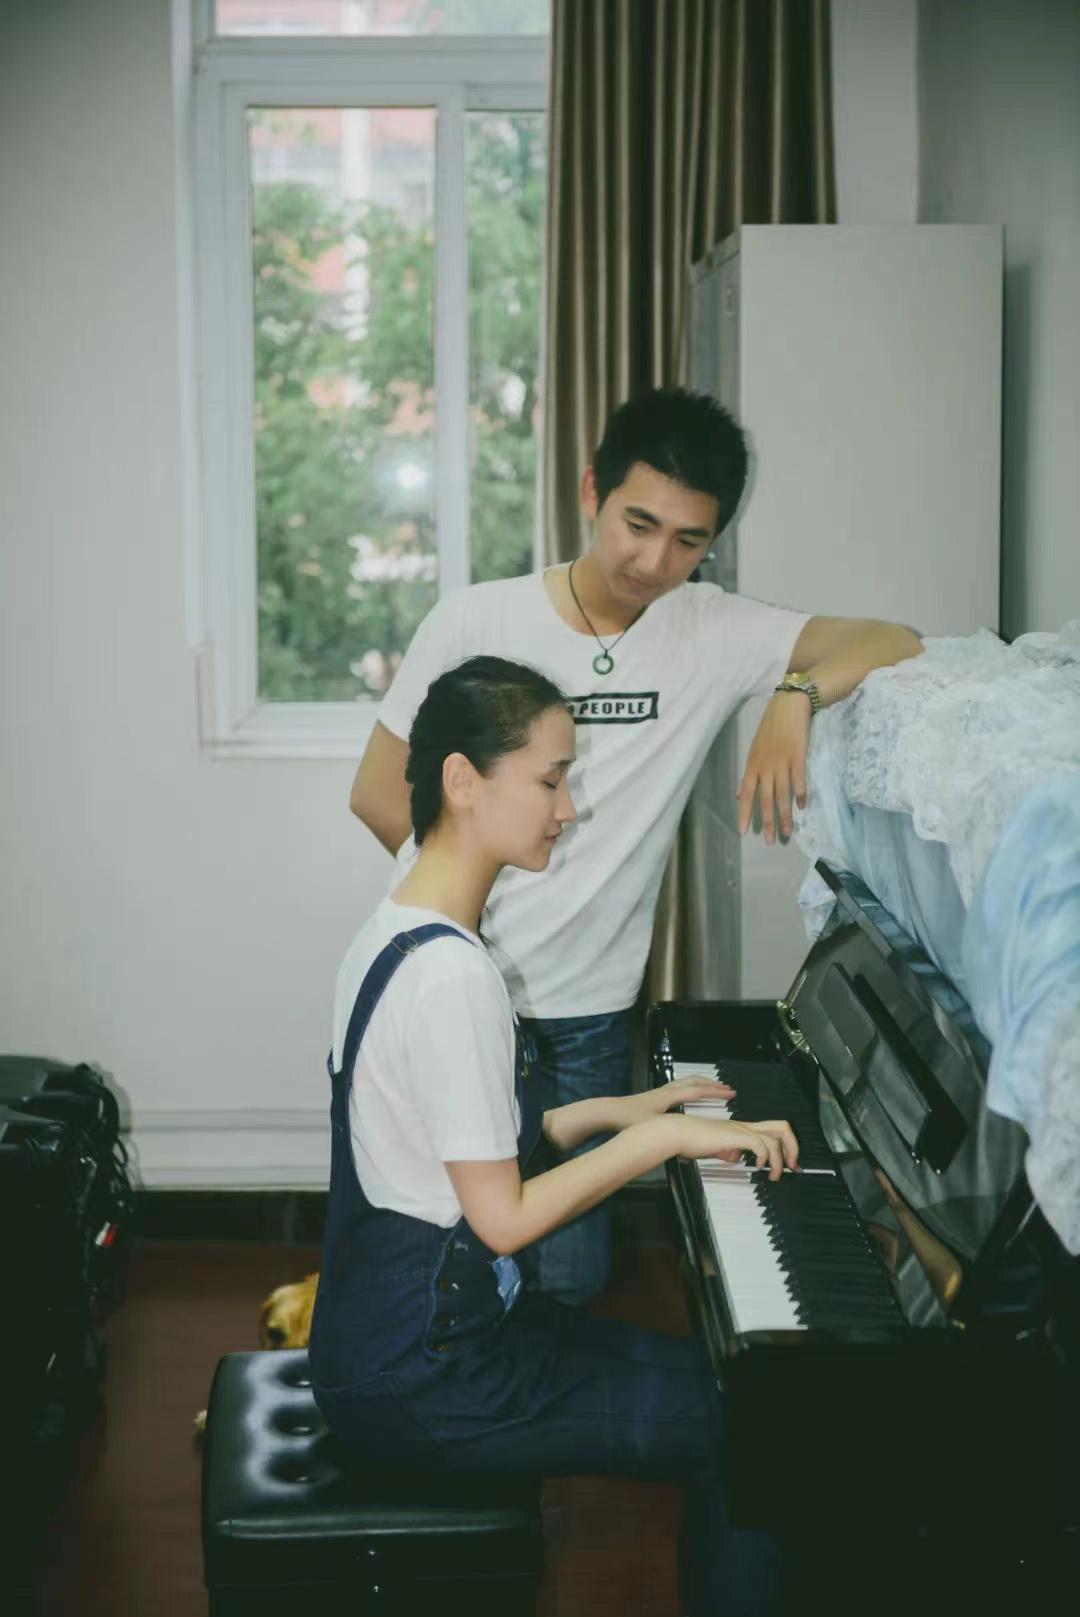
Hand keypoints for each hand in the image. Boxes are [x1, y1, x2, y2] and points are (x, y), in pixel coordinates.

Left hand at [614, 1075, 735, 1130]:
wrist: (607, 1111)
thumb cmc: (627, 1118)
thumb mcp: (651, 1126)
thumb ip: (670, 1133)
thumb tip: (688, 1143)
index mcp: (669, 1097)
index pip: (697, 1091)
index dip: (715, 1092)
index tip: (730, 1093)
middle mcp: (666, 1091)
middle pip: (693, 1082)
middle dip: (711, 1084)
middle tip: (725, 1088)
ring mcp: (659, 1093)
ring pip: (684, 1082)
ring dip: (699, 1083)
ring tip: (710, 1088)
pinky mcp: (652, 1097)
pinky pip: (675, 1088)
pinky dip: (686, 1088)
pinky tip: (686, 1097)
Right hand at [675, 1115, 798, 1181]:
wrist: (678, 1131)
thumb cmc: (691, 1138)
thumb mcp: (714, 1147)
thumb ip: (727, 1150)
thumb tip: (735, 1157)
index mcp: (741, 1128)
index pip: (772, 1130)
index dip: (785, 1146)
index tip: (787, 1163)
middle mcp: (744, 1126)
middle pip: (782, 1127)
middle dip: (793, 1147)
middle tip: (792, 1166)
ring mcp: (741, 1129)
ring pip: (775, 1137)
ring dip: (779, 1159)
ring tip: (774, 1174)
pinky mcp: (735, 1135)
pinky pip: (760, 1143)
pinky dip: (765, 1157)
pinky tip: (759, 1166)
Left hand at [736, 692, 810, 842]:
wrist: (788, 706)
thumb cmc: (771, 729)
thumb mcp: (754, 751)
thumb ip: (750, 774)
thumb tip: (740, 794)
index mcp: (753, 765)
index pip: (747, 794)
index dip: (745, 813)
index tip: (744, 832)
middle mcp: (765, 766)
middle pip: (765, 799)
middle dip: (767, 821)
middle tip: (770, 840)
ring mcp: (782, 762)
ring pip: (782, 794)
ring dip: (785, 815)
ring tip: (788, 832)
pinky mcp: (798, 757)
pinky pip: (799, 780)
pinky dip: (800, 794)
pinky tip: (802, 806)